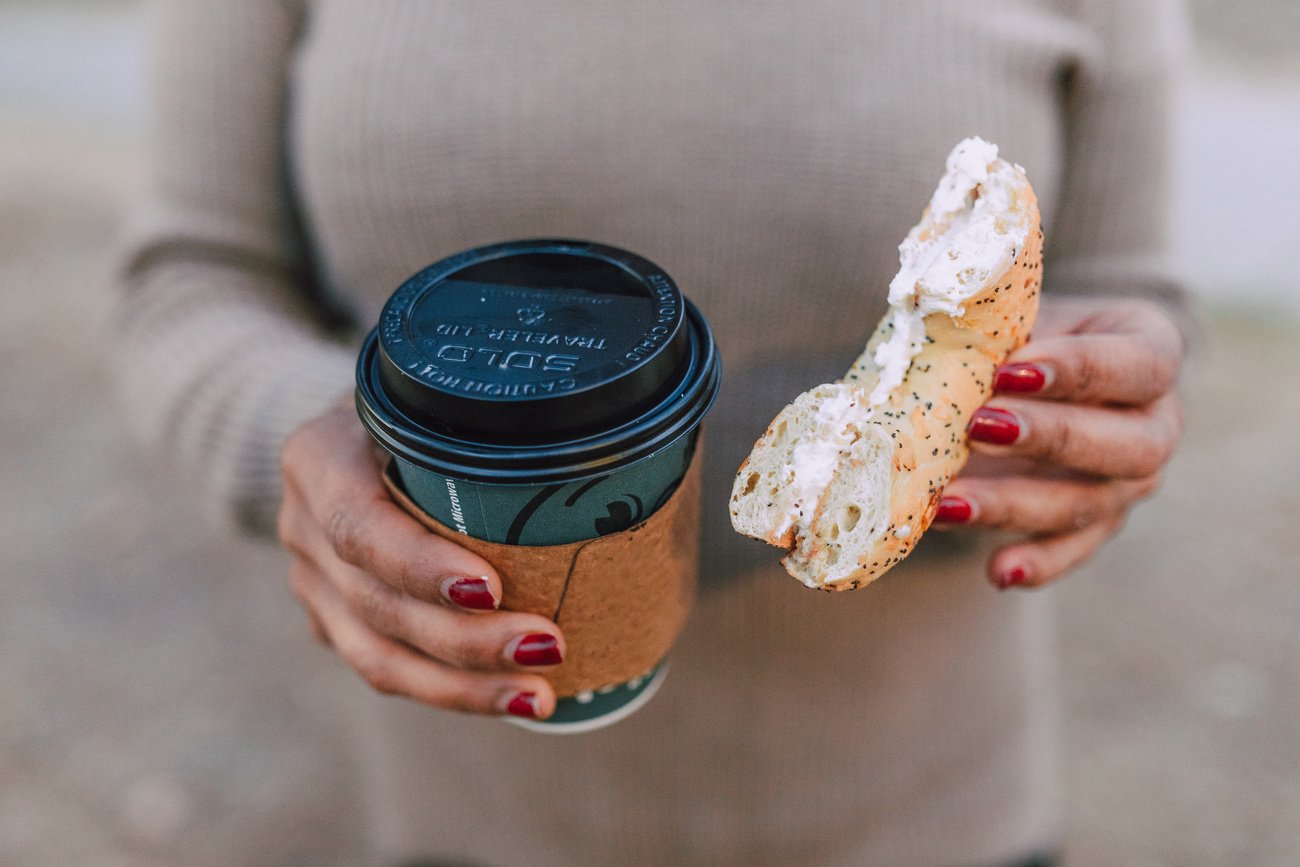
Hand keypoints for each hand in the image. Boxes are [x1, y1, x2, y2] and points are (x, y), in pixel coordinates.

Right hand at [277, 400, 564, 718]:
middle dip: (466, 640)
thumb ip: (481, 413)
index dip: (421, 567)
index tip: (492, 588)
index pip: (361, 527)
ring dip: (463, 687)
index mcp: (318, 461)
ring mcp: (313, 584)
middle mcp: (304, 527)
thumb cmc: (416, 401)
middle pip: (379, 606)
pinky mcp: (333, 621)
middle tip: (549, 647)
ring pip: (379, 659)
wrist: (350, 427)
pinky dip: (452, 690)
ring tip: (539, 696)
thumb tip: (582, 444)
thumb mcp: (433, 386)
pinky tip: (511, 696)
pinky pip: (388, 670)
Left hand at [933, 297, 1184, 588]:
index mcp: (1149, 351)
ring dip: (1014, 505)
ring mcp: (1130, 481)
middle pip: (1128, 444)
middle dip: (1050, 438)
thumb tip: (929, 336)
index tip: (1009, 372)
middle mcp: (1156, 422)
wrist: (1033, 370)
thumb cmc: (1024, 332)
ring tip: (947, 504)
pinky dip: (1037, 564)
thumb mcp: (1018, 314)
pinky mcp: (1097, 524)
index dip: (1077, 370)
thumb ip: (994, 325)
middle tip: (977, 429)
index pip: (1137, 364)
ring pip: (1089, 503)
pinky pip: (1073, 550)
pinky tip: (996, 572)